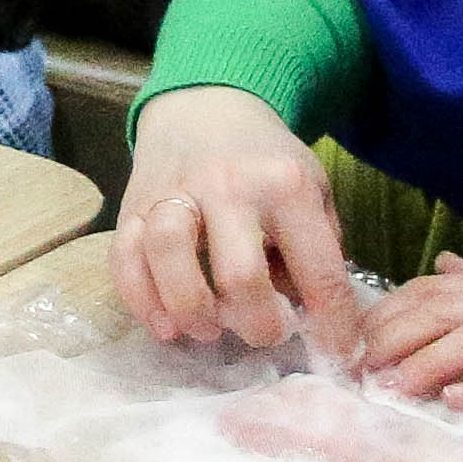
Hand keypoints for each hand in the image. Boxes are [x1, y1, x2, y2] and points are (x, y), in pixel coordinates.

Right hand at [115, 83, 362, 356]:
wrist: (207, 107)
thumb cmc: (268, 163)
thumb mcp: (315, 190)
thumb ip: (320, 250)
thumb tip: (317, 321)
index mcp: (286, 185)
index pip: (318, 272)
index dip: (333, 326)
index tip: (338, 354)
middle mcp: (228, 187)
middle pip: (239, 275)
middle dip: (257, 324)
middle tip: (264, 332)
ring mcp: (174, 193)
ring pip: (169, 256)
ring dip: (191, 310)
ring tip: (209, 328)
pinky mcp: (132, 205)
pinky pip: (124, 259)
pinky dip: (141, 301)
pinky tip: (165, 323)